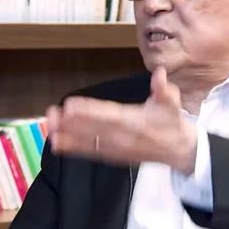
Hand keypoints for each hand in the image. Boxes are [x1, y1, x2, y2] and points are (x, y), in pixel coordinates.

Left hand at [45, 67, 196, 173]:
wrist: (178, 151)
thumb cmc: (171, 122)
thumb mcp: (172, 103)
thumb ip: (165, 89)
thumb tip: (161, 74)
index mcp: (136, 121)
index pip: (109, 115)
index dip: (90, 111)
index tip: (71, 106)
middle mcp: (123, 137)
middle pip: (94, 129)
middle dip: (72, 123)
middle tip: (52, 116)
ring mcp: (117, 148)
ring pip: (89, 141)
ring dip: (68, 136)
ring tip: (50, 129)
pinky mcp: (113, 155)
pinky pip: (91, 151)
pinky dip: (74, 148)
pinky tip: (57, 143)